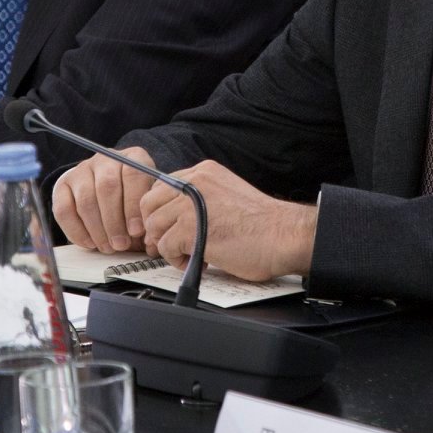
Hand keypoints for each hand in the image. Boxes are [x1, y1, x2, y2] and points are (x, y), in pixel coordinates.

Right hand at [52, 147, 158, 253]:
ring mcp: (82, 170)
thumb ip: (148, 214)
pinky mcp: (62, 185)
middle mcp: (106, 159)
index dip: (134, 205)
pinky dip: (77, 231)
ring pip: (86, 200)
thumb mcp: (147, 198)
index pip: (133, 174)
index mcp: (133, 157)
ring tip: (108, 247)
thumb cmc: (133, 197)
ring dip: (97, 229)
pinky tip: (90, 243)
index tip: (136, 231)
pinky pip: (64, 210)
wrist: (104, 186)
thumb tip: (149, 240)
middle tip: (121, 245)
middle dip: (115, 221)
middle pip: (107, 187)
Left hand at [138, 159, 316, 281]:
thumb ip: (202, 198)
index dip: (161, 210)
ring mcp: (190, 205)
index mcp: (205, 172)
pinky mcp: (189, 229)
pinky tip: (197, 260)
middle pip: (149, 203)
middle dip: (156, 227)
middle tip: (168, 244)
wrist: (283, 236)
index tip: (168, 226)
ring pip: (154, 226)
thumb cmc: (263, 223)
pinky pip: (165, 247)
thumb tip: (176, 216)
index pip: (163, 186)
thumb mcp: (227, 195)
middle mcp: (195, 182)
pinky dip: (176, 259)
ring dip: (167, 245)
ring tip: (189, 254)